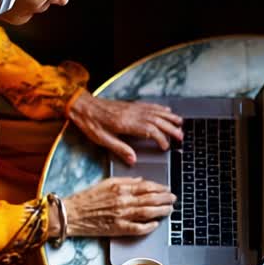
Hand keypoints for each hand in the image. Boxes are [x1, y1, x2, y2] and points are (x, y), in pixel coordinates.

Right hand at [62, 177, 174, 237]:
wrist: (73, 214)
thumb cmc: (86, 198)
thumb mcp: (105, 183)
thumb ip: (125, 181)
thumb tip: (141, 180)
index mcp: (120, 188)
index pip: (146, 186)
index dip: (160, 187)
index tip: (167, 188)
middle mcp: (123, 201)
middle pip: (151, 199)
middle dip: (165, 199)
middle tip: (173, 198)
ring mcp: (122, 216)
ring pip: (148, 213)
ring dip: (162, 211)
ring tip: (170, 210)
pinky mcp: (119, 229)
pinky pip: (138, 228)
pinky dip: (149, 226)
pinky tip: (156, 224)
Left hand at [67, 92, 183, 165]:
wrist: (82, 105)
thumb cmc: (90, 123)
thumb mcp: (102, 139)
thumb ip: (119, 149)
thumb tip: (133, 159)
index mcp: (126, 124)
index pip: (150, 131)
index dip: (161, 139)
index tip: (166, 147)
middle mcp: (132, 114)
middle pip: (157, 121)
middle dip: (171, 128)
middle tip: (181, 137)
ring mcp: (132, 108)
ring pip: (156, 112)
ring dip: (169, 118)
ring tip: (180, 123)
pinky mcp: (129, 105)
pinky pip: (149, 106)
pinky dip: (160, 108)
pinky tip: (166, 111)